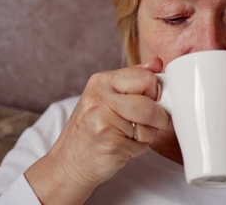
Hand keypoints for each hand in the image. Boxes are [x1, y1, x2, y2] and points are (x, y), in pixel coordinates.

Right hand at [24, 57, 170, 203]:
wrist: (68, 163)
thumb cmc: (89, 128)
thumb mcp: (105, 96)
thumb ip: (132, 78)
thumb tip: (157, 62)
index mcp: (100, 82)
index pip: (146, 77)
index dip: (154, 92)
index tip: (148, 100)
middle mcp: (100, 98)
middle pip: (151, 103)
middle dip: (158, 117)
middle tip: (146, 122)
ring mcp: (104, 122)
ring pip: (150, 126)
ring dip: (147, 134)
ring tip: (127, 135)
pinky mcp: (112, 144)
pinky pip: (143, 145)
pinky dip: (138, 149)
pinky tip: (121, 146)